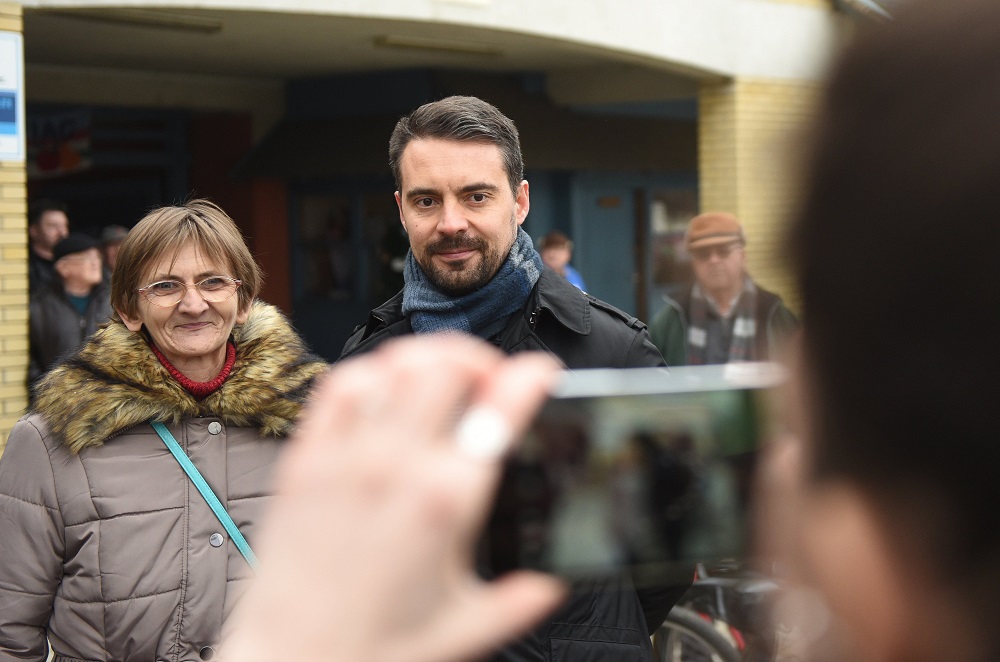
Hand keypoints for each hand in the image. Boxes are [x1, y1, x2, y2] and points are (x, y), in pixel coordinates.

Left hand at [222, 334, 566, 661]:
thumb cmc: (372, 651)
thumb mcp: (463, 630)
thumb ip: (515, 603)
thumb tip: (547, 586)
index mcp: (446, 503)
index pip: (500, 409)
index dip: (530, 376)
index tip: (542, 371)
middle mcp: (396, 466)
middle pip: (447, 367)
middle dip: (480, 359)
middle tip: (490, 379)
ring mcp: (346, 457)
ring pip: (393, 364)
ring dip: (427, 356)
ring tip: (443, 375)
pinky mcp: (305, 459)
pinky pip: (339, 386)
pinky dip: (371, 371)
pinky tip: (385, 387)